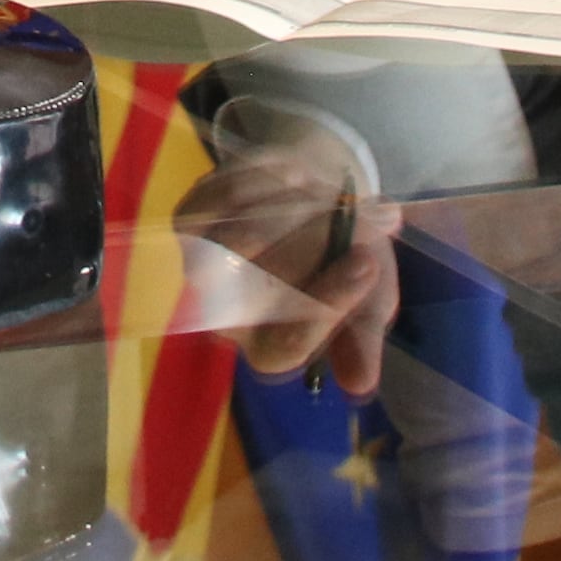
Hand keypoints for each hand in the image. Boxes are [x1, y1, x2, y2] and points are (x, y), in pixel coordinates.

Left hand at [177, 146, 401, 392]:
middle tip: (351, 213)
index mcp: (273, 348)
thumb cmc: (349, 257)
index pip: (288, 346)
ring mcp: (202, 271)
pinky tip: (293, 175)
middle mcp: (229, 320)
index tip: (369, 261)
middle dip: (316, 243)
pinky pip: (221, 201)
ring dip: (291, 209)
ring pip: (240, 241)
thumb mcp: (372, 298)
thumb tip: (360, 385)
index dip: (330, 303)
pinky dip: (263, 182)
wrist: (320, 196)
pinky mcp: (188, 224)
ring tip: (324, 193)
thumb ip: (362, 337)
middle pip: (261, 290)